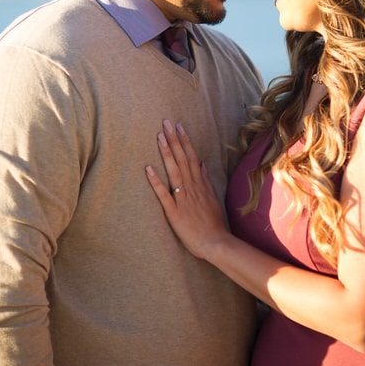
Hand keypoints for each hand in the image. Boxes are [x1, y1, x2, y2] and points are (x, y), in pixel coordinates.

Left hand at [145, 120, 230, 260]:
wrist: (216, 243)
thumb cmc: (213, 223)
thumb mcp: (213, 198)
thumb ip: (206, 180)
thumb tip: (201, 163)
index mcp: (200, 184)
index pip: (191, 157)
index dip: (184, 141)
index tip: (178, 126)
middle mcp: (192, 187)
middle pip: (182, 159)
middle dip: (174, 140)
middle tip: (166, 122)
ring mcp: (183, 199)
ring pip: (174, 172)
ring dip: (167, 154)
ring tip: (159, 137)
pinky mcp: (174, 212)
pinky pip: (164, 195)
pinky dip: (156, 182)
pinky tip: (148, 169)